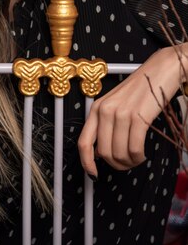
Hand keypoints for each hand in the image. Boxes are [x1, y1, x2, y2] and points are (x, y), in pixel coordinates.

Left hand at [78, 45, 185, 177]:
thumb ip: (106, 124)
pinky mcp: (137, 117)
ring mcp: (120, 113)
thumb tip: (102, 152)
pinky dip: (139, 156)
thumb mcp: (116, 104)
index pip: (83, 142)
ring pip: (119, 154)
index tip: (93, 174)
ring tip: (137, 157)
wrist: (160, 71)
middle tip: (127, 163)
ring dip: (130, 162)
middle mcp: (105, 110)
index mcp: (97, 108)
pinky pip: (134, 149)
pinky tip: (143, 153)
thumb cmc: (140, 89)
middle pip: (104, 153)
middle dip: (117, 164)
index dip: (87, 163)